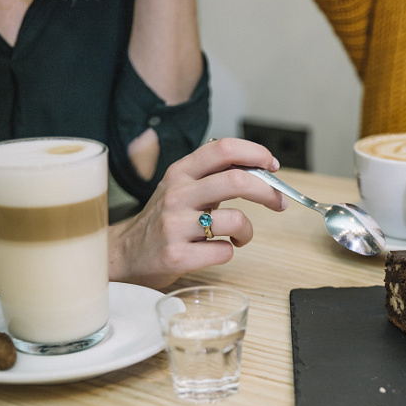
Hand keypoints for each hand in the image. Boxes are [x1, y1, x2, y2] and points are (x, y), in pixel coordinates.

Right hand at [109, 138, 287, 287]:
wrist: (127, 255)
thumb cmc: (166, 220)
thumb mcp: (183, 188)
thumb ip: (215, 176)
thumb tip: (260, 168)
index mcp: (181, 172)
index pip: (223, 149)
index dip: (256, 153)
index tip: (273, 165)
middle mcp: (177, 194)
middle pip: (237, 181)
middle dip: (268, 192)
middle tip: (278, 202)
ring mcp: (174, 225)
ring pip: (236, 220)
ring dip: (248, 231)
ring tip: (240, 236)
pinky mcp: (177, 256)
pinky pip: (225, 251)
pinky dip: (230, 251)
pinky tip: (218, 250)